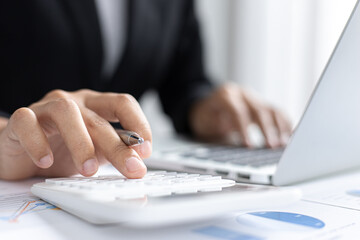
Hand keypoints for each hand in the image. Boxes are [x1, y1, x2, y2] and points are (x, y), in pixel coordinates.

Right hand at [0, 89, 151, 179]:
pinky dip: (38, 142)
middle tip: (131, 168)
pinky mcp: (22, 118)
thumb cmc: (60, 148)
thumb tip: (138, 164)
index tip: (146, 150)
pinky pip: (28, 123)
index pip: (123, 103)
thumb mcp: (93, 150)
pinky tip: (46, 161)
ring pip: (65, 112)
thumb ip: (112, 151)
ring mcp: (46, 107)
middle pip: (98, 118)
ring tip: (89, 170)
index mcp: (95, 105)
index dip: (139, 124)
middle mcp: (73, 102)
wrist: (19, 149)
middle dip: (117, 146)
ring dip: (81, 143)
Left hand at [189, 83, 291, 147]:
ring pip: (271, 109)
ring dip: (279, 127)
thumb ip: (216, 127)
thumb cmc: (204, 117)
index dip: (244, 129)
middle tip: (271, 147)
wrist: (205, 107)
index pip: (238, 111)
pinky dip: (284, 124)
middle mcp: (242, 93)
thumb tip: (231, 136)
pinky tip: (289, 136)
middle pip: (259, 109)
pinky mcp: (261, 104)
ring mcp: (253, 97)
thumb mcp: (204, 122)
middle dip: (267, 129)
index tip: (249, 146)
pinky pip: (276, 112)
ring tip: (283, 144)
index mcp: (226, 95)